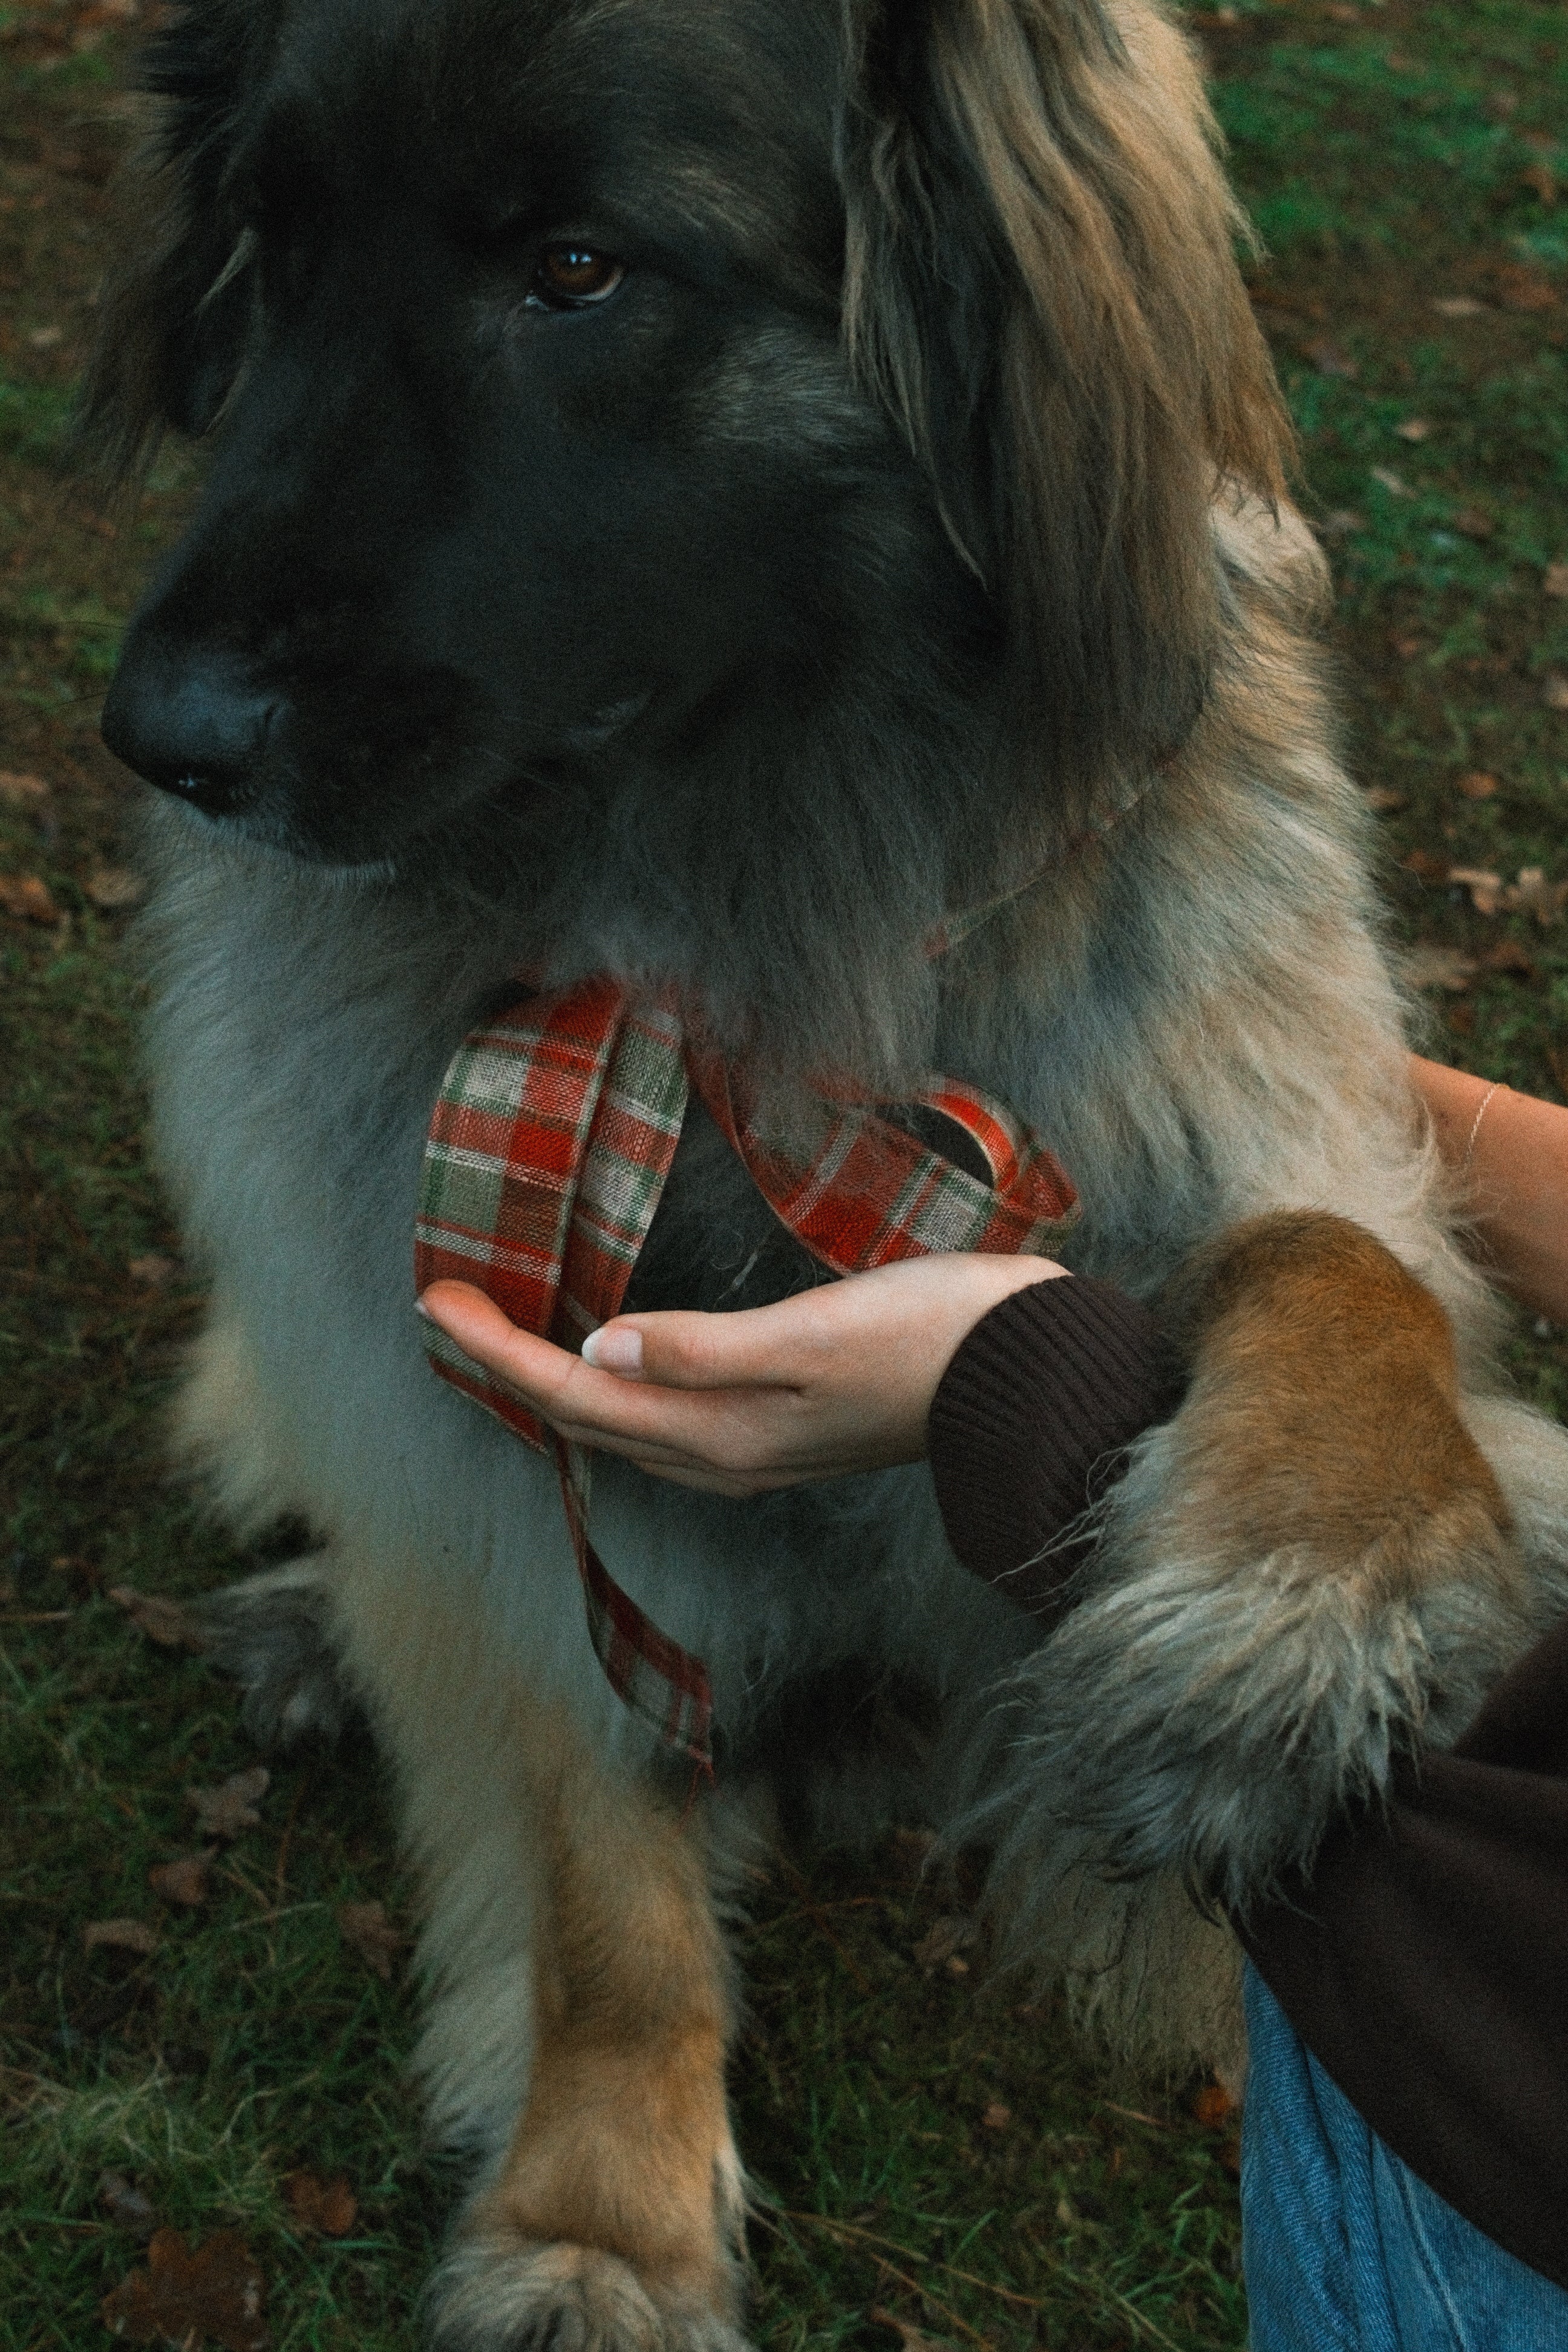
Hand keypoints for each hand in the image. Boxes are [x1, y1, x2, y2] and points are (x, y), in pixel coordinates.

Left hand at [418, 1254, 1068, 1495]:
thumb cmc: (933, 1340)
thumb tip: (599, 1349)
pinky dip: (614, 1387)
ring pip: (621, 1422)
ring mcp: (756, 1449)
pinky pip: (664, 1418)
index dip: (498, 1350)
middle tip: (449, 1305)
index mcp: (723, 1434)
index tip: (435, 1297)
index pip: (576, 1393)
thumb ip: (705, 1349)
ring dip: (554, 1380)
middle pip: (584, 1416)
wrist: (1031, 1376)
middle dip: (507, 1366)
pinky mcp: (784, 1429)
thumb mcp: (815, 1335)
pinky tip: (614, 1360)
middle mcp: (727, 1456)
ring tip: (505, 1334)